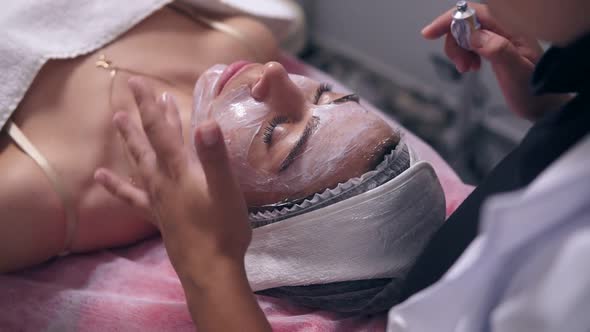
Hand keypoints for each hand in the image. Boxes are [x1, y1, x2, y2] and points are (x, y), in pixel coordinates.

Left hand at [94, 77, 251, 284]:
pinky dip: (117, 185)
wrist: (210, 269)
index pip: (161, 130)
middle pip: (147, 142)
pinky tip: (102, 177)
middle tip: (132, 92)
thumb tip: (205, 122)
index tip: (139, 82)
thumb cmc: (222, 229)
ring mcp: (157, 200)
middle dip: (141, 116)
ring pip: (139, 162)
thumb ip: (214, 156)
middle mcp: (162, 181)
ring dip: (131, 140)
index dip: (151, 105)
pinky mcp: (158, 217)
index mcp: (178, 170)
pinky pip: (132, 196)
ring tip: (118, 120)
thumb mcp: (225, 189)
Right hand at [423, 2, 569, 120]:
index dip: (450, 20)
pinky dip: (464, 54)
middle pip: (467, 22)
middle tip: (461, 66)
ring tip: (467, 69)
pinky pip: (471, 42)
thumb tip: (474, 35)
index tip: (430, 33)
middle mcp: (506, 30)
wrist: (544, 107)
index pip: (476, 13)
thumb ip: (498, 50)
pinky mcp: (495, 47)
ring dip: (458, 50)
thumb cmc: (535, 93)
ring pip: (466, 33)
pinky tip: (471, 66)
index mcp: (513, 30)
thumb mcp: (517, 73)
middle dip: (455, 42)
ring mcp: (500, 38)